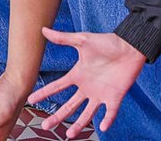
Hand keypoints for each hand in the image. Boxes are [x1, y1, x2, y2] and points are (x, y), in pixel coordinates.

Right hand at [30, 29, 145, 136]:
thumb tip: (43, 30)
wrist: (129, 47)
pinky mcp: (115, 97)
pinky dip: (107, 120)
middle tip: (45, 128)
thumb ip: (63, 38)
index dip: (44, 93)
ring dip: (78, 125)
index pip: (57, 87)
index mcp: (77, 75)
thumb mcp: (82, 40)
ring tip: (69, 136)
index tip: (31, 100)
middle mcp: (87, 88)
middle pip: (69, 106)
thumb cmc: (106, 42)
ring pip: (87, 114)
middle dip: (57, 117)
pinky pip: (110, 112)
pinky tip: (102, 128)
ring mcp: (100, 94)